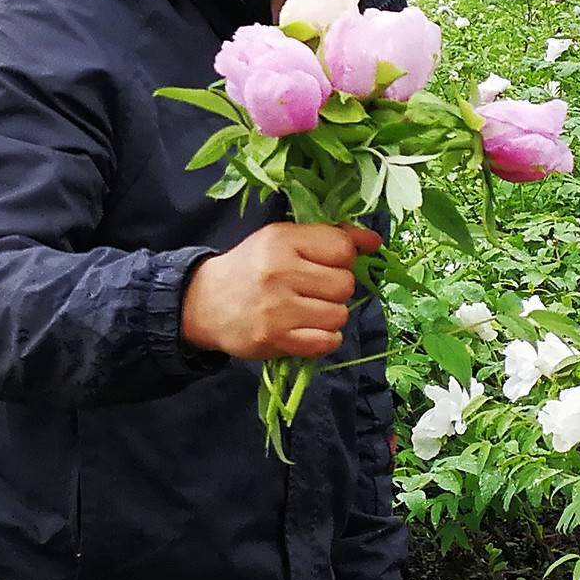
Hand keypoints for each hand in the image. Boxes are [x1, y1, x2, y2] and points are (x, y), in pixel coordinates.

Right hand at [181, 221, 383, 361]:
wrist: (205, 302)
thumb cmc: (251, 267)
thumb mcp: (283, 240)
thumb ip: (329, 237)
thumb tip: (374, 242)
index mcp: (282, 239)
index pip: (342, 248)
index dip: (343, 259)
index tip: (327, 265)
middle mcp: (279, 271)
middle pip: (344, 284)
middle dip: (336, 289)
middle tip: (313, 290)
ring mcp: (277, 308)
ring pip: (339, 315)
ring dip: (330, 316)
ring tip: (308, 311)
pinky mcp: (274, 339)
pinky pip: (327, 342)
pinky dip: (324, 339)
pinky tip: (308, 330)